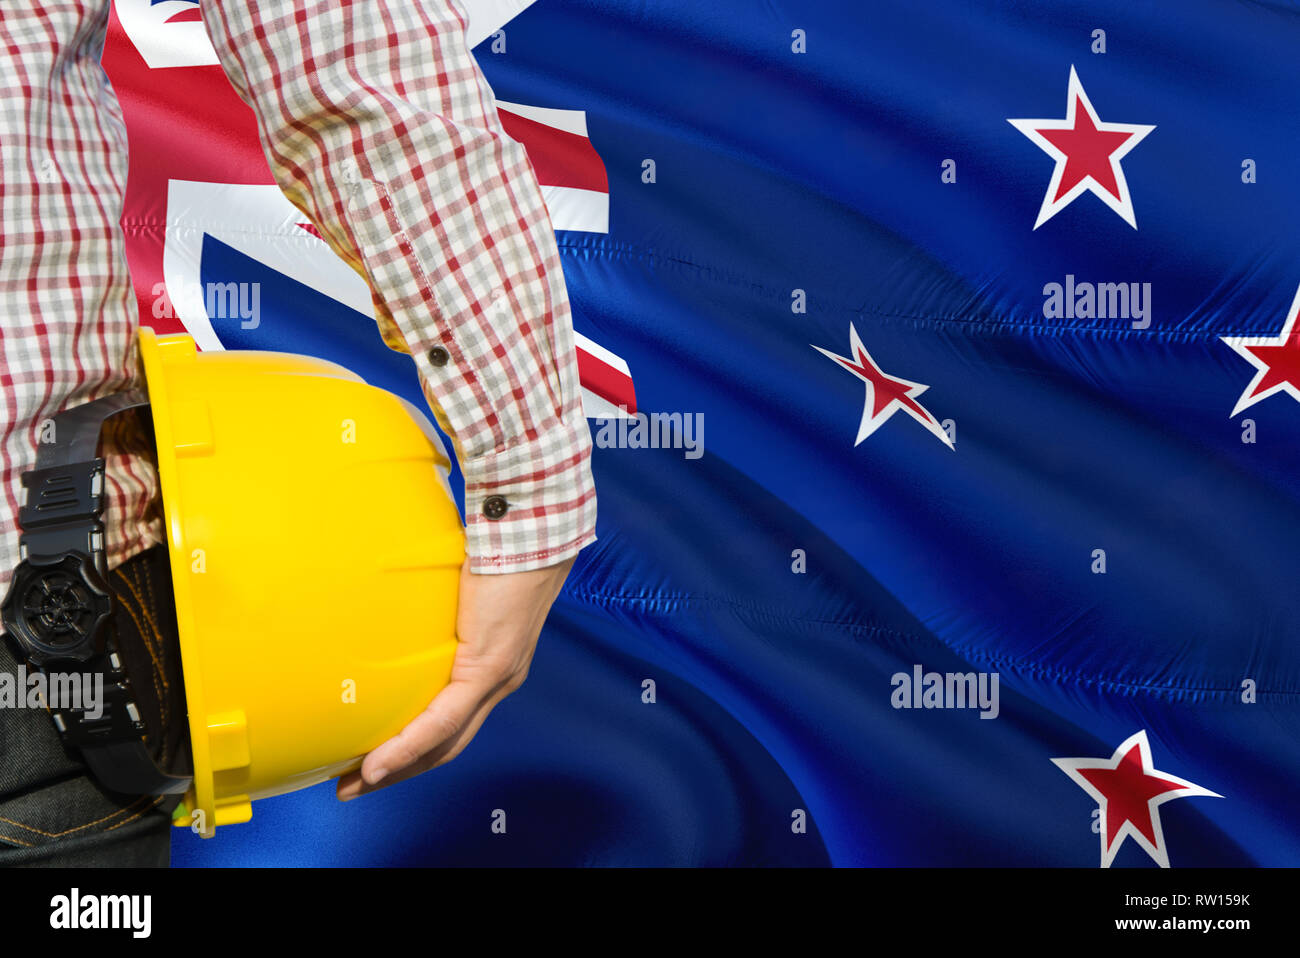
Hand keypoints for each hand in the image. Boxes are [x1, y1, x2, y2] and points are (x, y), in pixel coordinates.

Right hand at [336, 555, 574, 800]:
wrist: (527, 533)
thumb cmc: (495, 552)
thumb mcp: (456, 593)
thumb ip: (432, 610)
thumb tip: (387, 603)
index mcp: (491, 669)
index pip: (451, 726)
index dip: (413, 752)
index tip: (371, 765)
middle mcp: (498, 684)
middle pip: (446, 747)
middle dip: (398, 773)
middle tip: (351, 785)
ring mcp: (496, 679)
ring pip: (444, 743)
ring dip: (397, 770)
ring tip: (355, 783)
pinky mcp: (488, 668)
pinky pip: (444, 718)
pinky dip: (409, 745)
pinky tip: (377, 763)